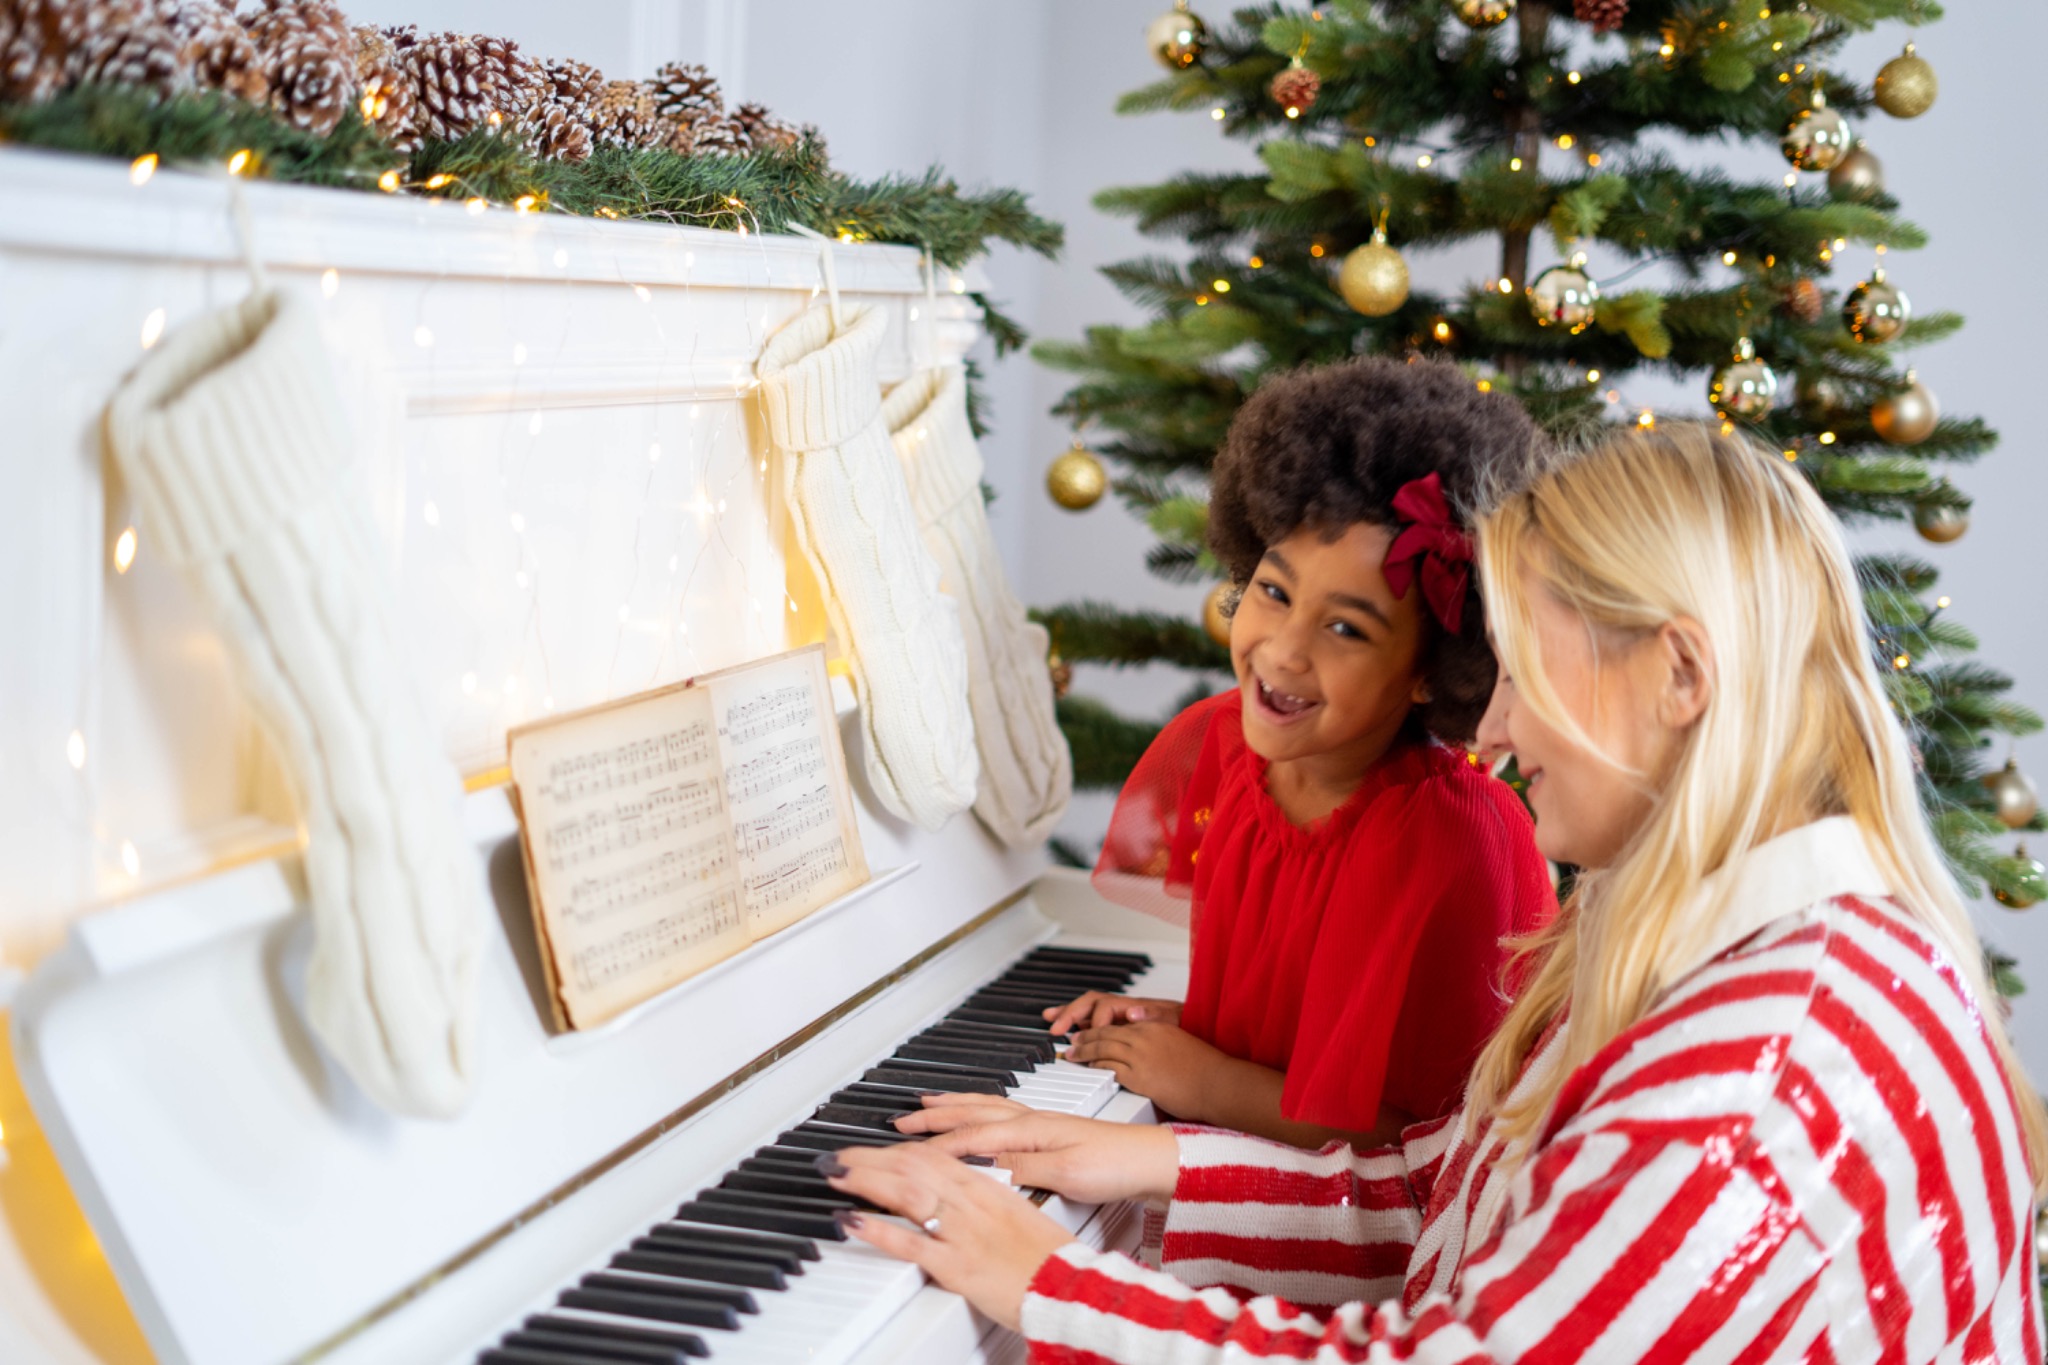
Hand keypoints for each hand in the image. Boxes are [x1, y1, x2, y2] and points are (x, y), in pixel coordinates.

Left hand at [822, 1142, 1075, 1329]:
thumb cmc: (1050, 1256)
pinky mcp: (956, 1265)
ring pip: (906, 1192)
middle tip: (841, 1156)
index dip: (899, 1149)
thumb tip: (963, 1190)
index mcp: (989, 1186)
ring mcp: (961, 1232)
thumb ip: (988, 1197)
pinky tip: (851, 1221)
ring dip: (865, 1179)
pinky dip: (876, 1229)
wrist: (1071, 1288)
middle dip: (871, 1157)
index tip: (876, 1149)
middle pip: (913, 1166)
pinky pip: (909, 1242)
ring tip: (837, 1174)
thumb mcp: (1020, 1212)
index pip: (934, 1155)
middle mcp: (971, 1202)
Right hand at [902, 1102, 1179, 1205]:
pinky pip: (1000, 1114)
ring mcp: (1041, 1124)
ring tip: (929, 1104)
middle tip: (902, 1118)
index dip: (937, 1144)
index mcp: (1031, 1129)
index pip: (971, 1136)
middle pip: (972, 1112)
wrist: (1152, 1160)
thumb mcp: (1066, 1174)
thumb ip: (1023, 1169)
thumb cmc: (1117, 1164)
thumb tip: (985, 1168)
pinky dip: (978, 1111)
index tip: (907, 1149)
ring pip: (985, 1108)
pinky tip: (978, 1117)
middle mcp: (1032, 1121)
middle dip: (934, 1115)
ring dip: (953, 1106)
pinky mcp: (1051, 1133)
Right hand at [1043, 992, 1182, 1035]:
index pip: (1106, 1007)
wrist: (1196, 1029)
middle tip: (1056, 1028)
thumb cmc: (1186, 1025)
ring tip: (1049, 1019)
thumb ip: (1156, 1016)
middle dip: (1071, 1013)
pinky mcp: (1121, 1026)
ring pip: (1089, 1010)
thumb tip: (1134, 1011)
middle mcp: (1124, 1008)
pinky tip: (1068, 1030)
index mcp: (1135, 1006)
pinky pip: (1094, 1021)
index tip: (1090, 1039)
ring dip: (1069, 1014)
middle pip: (1091, 1002)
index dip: (1095, 1022)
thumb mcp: (1176, 1021)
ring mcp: (1121, 1016)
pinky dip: (1079, 1023)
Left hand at [1065, 1020, 1228, 1117]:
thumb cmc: (1204, 1068)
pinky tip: (1089, 1069)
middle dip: (1084, 1036)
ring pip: (1102, 1048)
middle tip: (1071, 1041)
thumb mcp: (1178, 1041)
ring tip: (1072, 1054)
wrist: (1218, 1083)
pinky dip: (1096, 1067)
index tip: (1086, 1030)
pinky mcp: (1140, 1076)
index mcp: (1155, 1025)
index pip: (1117, 1022)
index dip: (1097, 1026)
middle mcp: (1146, 1036)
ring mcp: (1142, 1056)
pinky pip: (1110, 1068)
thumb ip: (1156, 1036)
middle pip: (1104, 1032)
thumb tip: (1140, 1036)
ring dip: (1084, 1051)